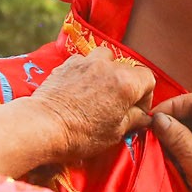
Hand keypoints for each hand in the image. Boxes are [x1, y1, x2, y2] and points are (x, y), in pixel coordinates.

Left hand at [32, 50, 154, 162]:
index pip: (148, 79)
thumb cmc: (81, 134)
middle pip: (128, 69)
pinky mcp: (67, 63)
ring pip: (106, 58)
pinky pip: (85, 62)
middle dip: (127, 86)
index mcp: (126, 82)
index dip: (145, 97)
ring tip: (100, 91)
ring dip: (108, 71)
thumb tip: (144, 117)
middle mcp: (109, 66)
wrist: (43, 126)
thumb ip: (134, 119)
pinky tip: (80, 89)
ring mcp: (86, 62)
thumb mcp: (115, 133)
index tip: (136, 111)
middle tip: (117, 106)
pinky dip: (87, 72)